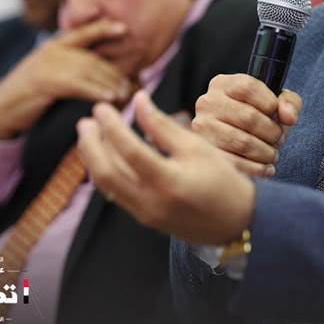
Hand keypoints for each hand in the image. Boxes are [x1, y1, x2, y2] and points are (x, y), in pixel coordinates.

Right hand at [0, 19, 132, 138]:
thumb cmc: (28, 96)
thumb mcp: (48, 74)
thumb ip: (69, 68)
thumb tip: (101, 75)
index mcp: (53, 46)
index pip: (83, 33)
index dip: (104, 28)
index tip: (125, 28)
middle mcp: (52, 51)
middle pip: (93, 57)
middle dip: (115, 70)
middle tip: (132, 84)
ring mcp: (47, 65)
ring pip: (88, 70)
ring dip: (110, 83)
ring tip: (125, 94)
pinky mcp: (44, 82)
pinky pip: (77, 84)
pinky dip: (96, 91)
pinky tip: (109, 98)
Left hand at [77, 91, 255, 244]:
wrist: (237, 223)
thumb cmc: (224, 181)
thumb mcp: (199, 148)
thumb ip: (164, 126)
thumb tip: (138, 101)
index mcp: (168, 182)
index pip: (129, 151)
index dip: (112, 126)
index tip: (102, 107)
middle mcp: (151, 202)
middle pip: (106, 173)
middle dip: (90, 145)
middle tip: (86, 121)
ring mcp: (145, 214)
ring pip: (106, 185)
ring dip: (94, 158)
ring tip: (90, 134)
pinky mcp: (144, 218)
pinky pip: (116, 193)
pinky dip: (107, 170)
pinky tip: (107, 153)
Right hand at [191, 74, 301, 176]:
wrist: (235, 141)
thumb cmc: (258, 119)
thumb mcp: (275, 103)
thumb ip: (289, 103)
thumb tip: (288, 117)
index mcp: (223, 84)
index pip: (248, 87)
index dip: (270, 103)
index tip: (278, 115)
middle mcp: (207, 102)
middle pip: (248, 117)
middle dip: (272, 132)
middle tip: (279, 139)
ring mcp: (202, 128)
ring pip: (242, 142)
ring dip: (265, 152)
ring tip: (272, 154)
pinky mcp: (205, 153)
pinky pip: (235, 163)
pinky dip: (256, 168)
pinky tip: (266, 168)